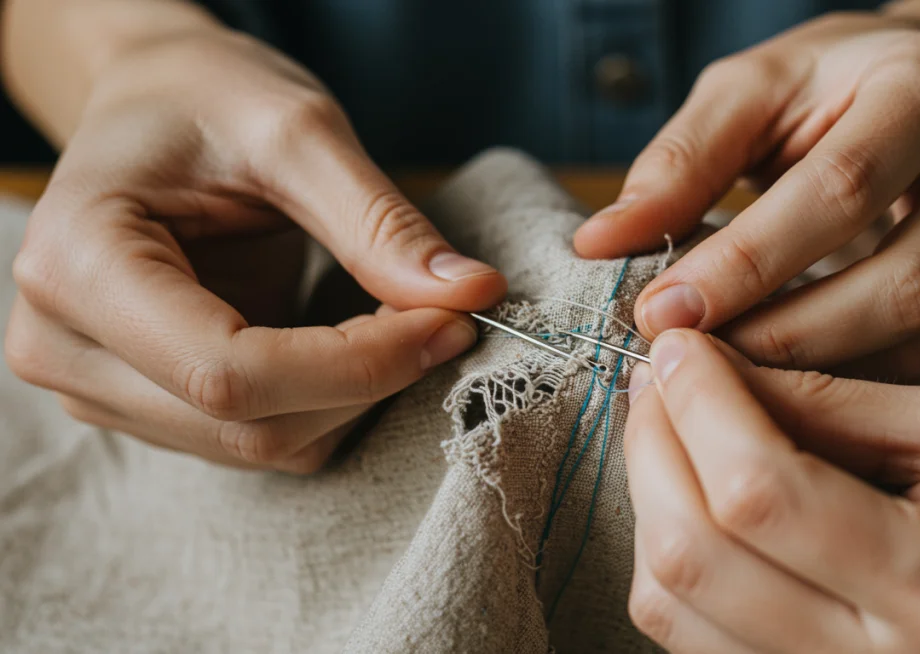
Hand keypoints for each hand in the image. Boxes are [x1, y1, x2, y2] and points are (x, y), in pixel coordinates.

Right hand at [4, 30, 506, 472]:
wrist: (155, 102)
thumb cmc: (207, 97)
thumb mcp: (297, 131)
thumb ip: (378, 223)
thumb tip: (470, 294)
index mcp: (79, 263)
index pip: (228, 371)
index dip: (357, 364)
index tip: (449, 321)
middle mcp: (65, 344)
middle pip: (243, 424)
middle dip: (366, 382)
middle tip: (442, 314)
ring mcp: (101, 384)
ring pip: (258, 445)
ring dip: (354, 398)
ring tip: (399, 316)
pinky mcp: (149, 402)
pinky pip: (261, 440)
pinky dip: (331, 404)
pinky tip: (357, 342)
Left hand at [575, 13, 919, 381]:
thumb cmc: (827, 85)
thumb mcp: (749, 90)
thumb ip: (680, 161)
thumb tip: (601, 243)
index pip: (841, 189)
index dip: (748, 262)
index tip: (663, 313)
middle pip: (902, 280)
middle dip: (784, 334)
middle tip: (695, 364)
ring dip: (817, 371)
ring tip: (730, 380)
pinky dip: (856, 383)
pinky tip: (789, 385)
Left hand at [623, 329, 919, 652]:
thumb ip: (838, 407)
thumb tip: (718, 369)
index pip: (757, 491)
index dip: (697, 403)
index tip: (681, 342)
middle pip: (693, 555)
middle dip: (652, 444)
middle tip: (663, 375)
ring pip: (672, 608)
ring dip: (650, 501)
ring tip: (674, 427)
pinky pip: (695, 641)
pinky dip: (674, 558)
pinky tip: (696, 496)